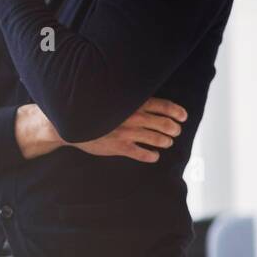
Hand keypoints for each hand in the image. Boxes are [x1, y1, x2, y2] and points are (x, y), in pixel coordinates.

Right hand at [71, 97, 187, 162]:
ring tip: (167, 142)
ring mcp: (127, 133)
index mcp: (133, 103)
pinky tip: (154, 155)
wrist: (73, 124)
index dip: (177, 112)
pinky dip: (152, 155)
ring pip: (157, 139)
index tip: (183, 116)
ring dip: (165, 141)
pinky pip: (143, 154)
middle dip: (174, 129)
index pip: (163, 105)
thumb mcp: (113, 101)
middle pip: (164, 123)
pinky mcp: (120, 147)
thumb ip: (131, 102)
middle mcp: (133, 117)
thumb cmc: (95, 112)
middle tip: (175, 131)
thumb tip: (149, 103)